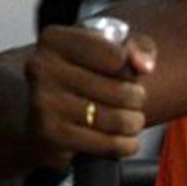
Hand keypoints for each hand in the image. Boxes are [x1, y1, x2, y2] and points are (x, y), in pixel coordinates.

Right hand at [25, 25, 156, 164]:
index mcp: (56, 40)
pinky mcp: (50, 136)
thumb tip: (145, 66)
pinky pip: (110, 145)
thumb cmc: (85, 74)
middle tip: (130, 99)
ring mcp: (44, 104)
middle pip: (123, 91)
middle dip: (137, 98)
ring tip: (127, 118)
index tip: (123, 70)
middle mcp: (43, 69)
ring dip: (134, 122)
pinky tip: (121, 138)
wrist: (41, 111)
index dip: (130, 67)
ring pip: (119, 120)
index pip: (119, 56)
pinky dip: (126, 144)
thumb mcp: (111, 49)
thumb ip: (137, 47)